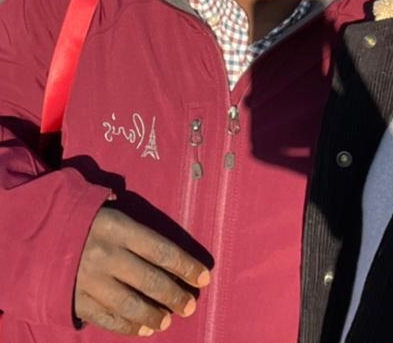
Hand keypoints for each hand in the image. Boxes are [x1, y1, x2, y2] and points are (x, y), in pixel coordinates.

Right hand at [74, 207, 210, 335]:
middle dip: (175, 295)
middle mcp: (106, 255)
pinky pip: (106, 318)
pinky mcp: (75, 299)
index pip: (162, 250)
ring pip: (129, 304)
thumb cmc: (87, 223)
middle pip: (150, 280)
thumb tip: (173, 259)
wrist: (36, 234)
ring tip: (168, 321)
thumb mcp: (113, 215)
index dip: (186, 266)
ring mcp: (89, 280)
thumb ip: (139, 234)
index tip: (205, 278)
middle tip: (190, 306)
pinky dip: (127, 327)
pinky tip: (143, 330)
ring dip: (153, 315)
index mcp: (120, 229)